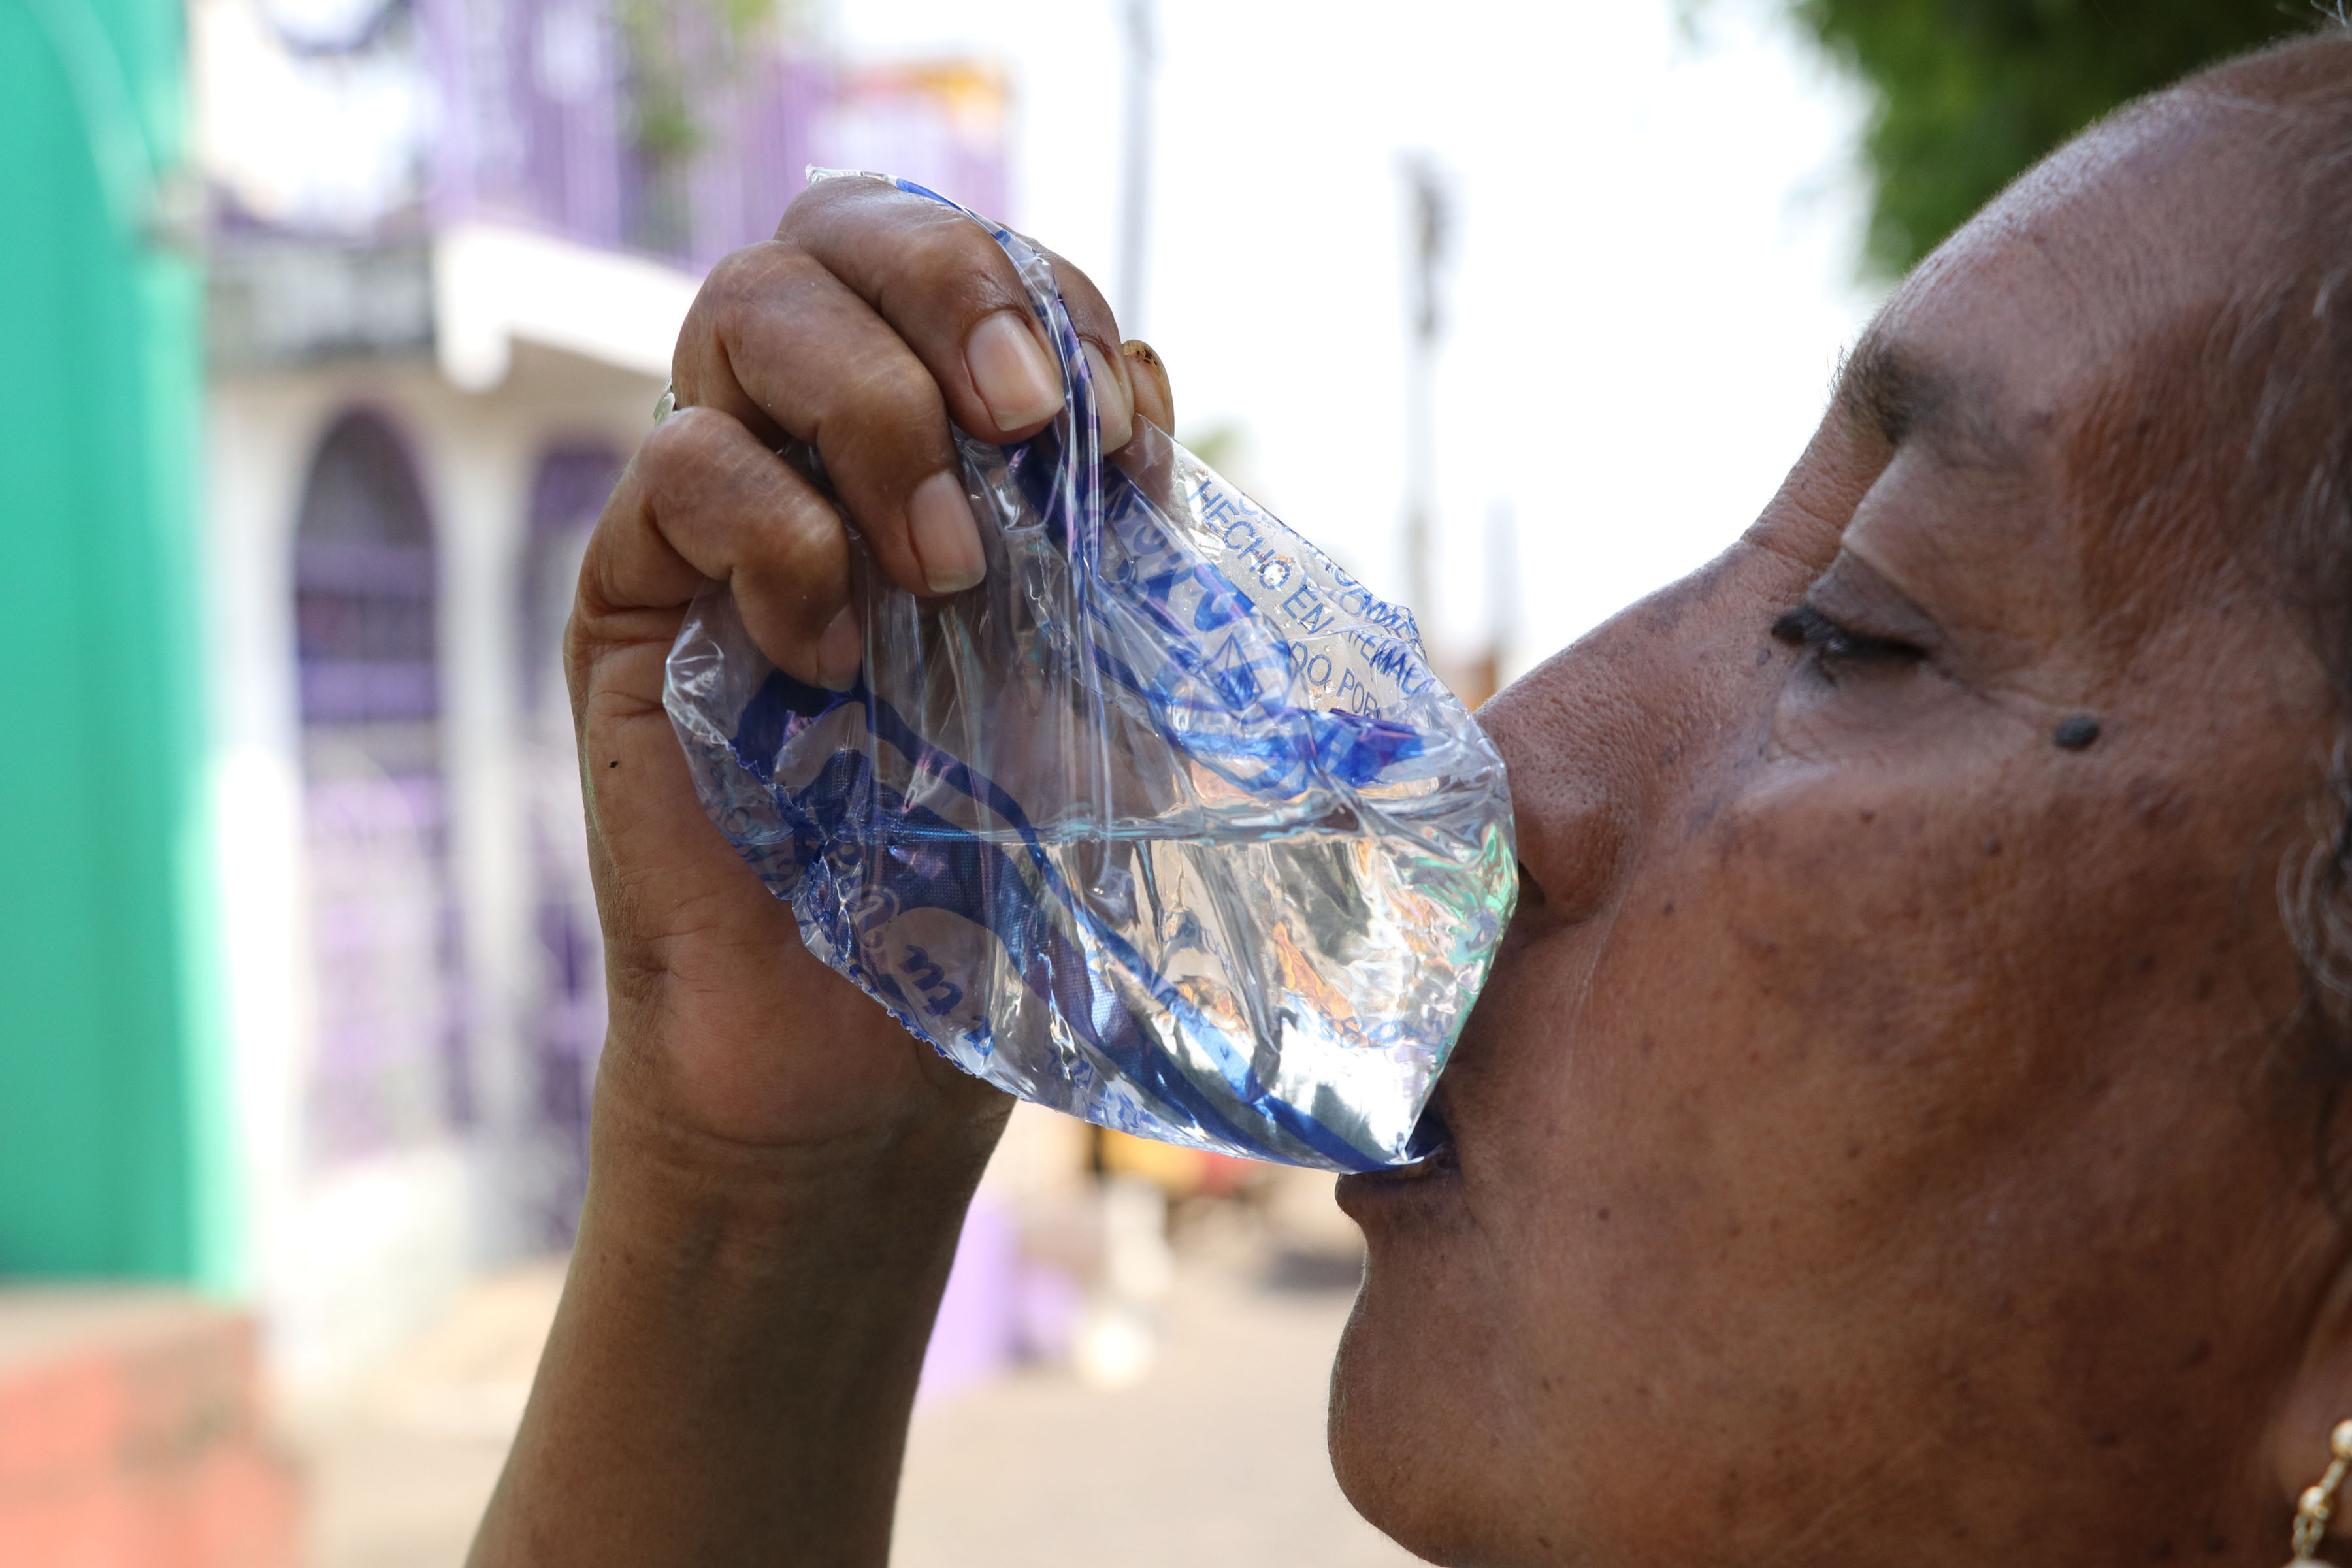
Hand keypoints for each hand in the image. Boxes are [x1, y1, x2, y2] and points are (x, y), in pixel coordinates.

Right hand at [471, 183, 1175, 1566]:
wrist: (872, 1048)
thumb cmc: (1002, 874)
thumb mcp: (1108, 686)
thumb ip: (1120, 537)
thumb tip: (1143, 385)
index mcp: (941, 447)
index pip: (965, 263)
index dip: (1047, 294)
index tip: (1124, 437)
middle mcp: (821, 451)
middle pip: (834, 227)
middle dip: (949, 286)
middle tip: (1028, 421)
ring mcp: (718, 515)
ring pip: (743, 308)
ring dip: (873, 412)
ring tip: (946, 574)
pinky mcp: (632, 600)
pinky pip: (675, 468)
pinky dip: (776, 536)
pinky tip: (834, 660)